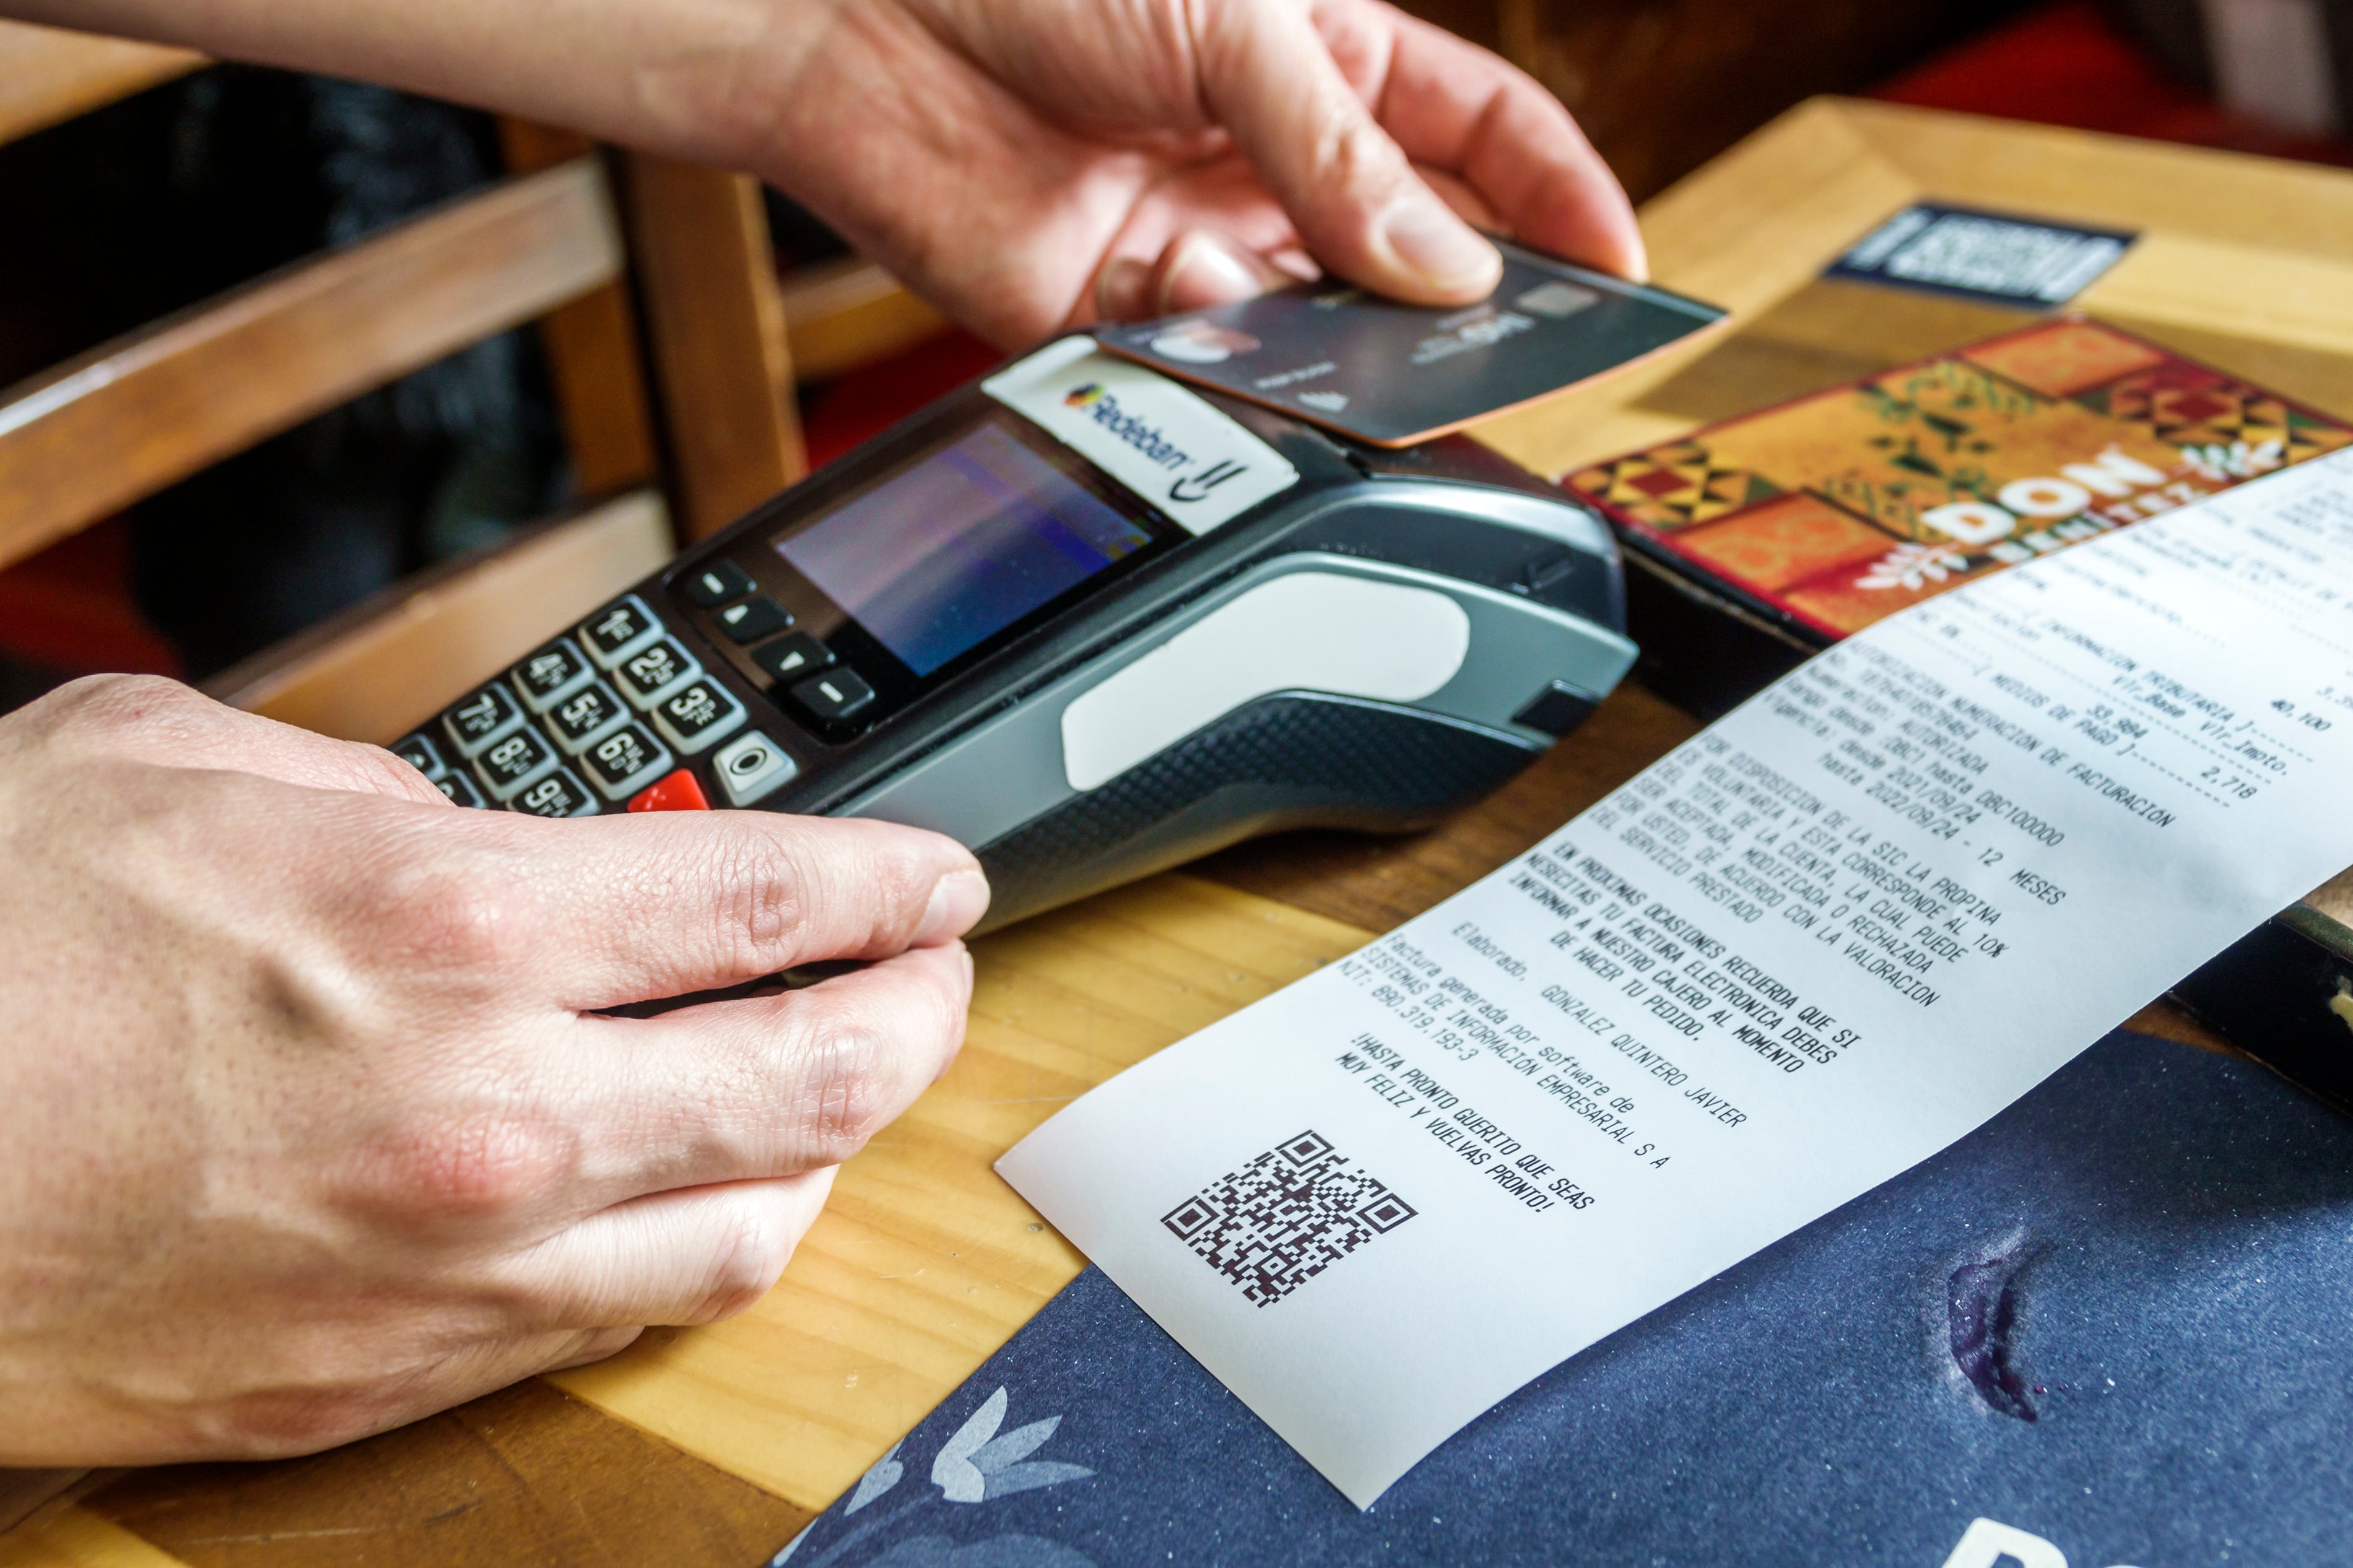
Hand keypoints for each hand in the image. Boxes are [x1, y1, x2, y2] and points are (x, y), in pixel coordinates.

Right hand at [0, 676, 986, 1463]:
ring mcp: (453, 1264)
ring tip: (835, 1084)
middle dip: (922, 1015)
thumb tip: (474, 820)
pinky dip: (700, 1241)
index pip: (774, 901)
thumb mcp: (171, 766)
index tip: (943, 878)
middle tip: (935, 974)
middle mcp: (486, 1109)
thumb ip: (368, 785)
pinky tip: (698, 1186)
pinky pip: (625, 1318)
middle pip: (825, 1076)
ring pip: (759, 1226)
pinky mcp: (394, 1374)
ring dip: (831, 1146)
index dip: (898, 885)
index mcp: (445, 924)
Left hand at [739, 0, 1645, 342]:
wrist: (854, 20)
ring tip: (1378, 363)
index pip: (1487, 136)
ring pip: (1322, 333)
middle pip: (1415, 254)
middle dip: (1466, 304)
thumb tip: (1450, 267)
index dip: (1561, 198)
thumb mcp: (1231, 21)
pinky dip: (1233, 368)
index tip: (1618, 269)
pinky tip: (1221, 327)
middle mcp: (1275, 161)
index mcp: (1329, 61)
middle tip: (1514, 352)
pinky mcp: (1123, 315)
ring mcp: (1205, 242)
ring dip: (1351, 354)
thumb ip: (1343, 153)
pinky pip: (1213, 371)